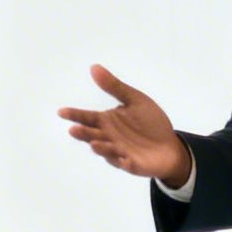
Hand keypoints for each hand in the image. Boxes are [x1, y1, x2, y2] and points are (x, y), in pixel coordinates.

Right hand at [58, 64, 194, 184]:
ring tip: (95, 143)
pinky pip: (128, 165)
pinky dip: (126, 163)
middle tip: (74, 129)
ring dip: (102, 148)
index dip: (75, 115)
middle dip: (84, 133)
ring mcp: (119, 153)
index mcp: (107, 122)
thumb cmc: (149, 122)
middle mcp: (109, 138)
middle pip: (93, 135)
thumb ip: (114, 87)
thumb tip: (94, 67)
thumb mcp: (134, 100)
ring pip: (107, 151)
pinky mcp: (133, 164)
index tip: (62, 112)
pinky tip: (126, 160)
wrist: (169, 145)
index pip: (88, 118)